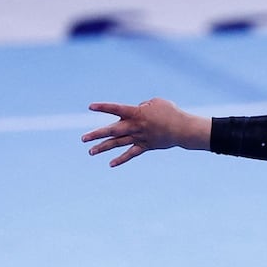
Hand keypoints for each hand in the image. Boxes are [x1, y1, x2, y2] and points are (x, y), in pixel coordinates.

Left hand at [82, 98, 209, 166]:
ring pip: (118, 143)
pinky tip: (111, 164)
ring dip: (103, 147)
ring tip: (90, 152)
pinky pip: (131, 154)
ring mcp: (139, 137)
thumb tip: (136, 110)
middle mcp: (135, 126)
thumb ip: (142, 106)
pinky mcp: (146, 146)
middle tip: (83, 138)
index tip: (90, 107)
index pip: (116, 109)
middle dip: (97, 134)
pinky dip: (121, 159)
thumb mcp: (156, 102)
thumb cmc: (171, 112)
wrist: (183, 129)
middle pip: (112, 130)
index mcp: (136, 113)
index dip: (104, 107)